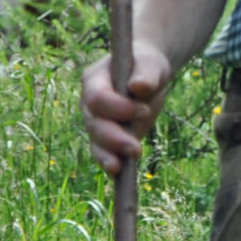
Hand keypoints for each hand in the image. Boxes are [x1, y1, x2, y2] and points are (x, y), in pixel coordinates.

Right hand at [80, 42, 174, 175]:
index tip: (144, 111)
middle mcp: (89, 104)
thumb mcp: (151, 65)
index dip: (118, 108)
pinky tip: (119, 176)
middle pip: (94, 124)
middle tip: (136, 149)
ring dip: (109, 156)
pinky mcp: (107, 139)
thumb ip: (146, 74)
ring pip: (96, 143)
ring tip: (122, 168)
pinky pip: (104, 154)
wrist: (147, 77)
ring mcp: (96, 123)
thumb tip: (139, 87)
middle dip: (113, 138)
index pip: (98, 98)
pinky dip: (110, 164)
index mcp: (94, 80)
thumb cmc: (146, 66)